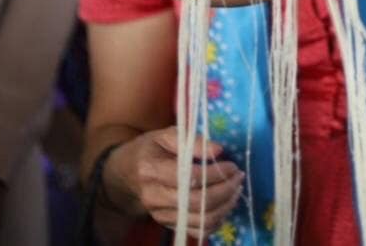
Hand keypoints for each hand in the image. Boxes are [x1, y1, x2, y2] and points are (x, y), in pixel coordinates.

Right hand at [103, 127, 243, 237]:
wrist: (127, 174)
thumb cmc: (150, 149)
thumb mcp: (166, 135)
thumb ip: (192, 140)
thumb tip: (218, 150)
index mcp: (151, 169)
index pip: (188, 177)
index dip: (215, 173)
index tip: (231, 164)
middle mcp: (154, 196)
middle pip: (197, 202)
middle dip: (225, 190)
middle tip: (238, 176)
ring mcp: (160, 214)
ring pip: (200, 220)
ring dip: (225, 206)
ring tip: (235, 189)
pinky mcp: (168, 224)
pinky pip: (197, 231)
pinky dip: (216, 220)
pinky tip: (225, 204)